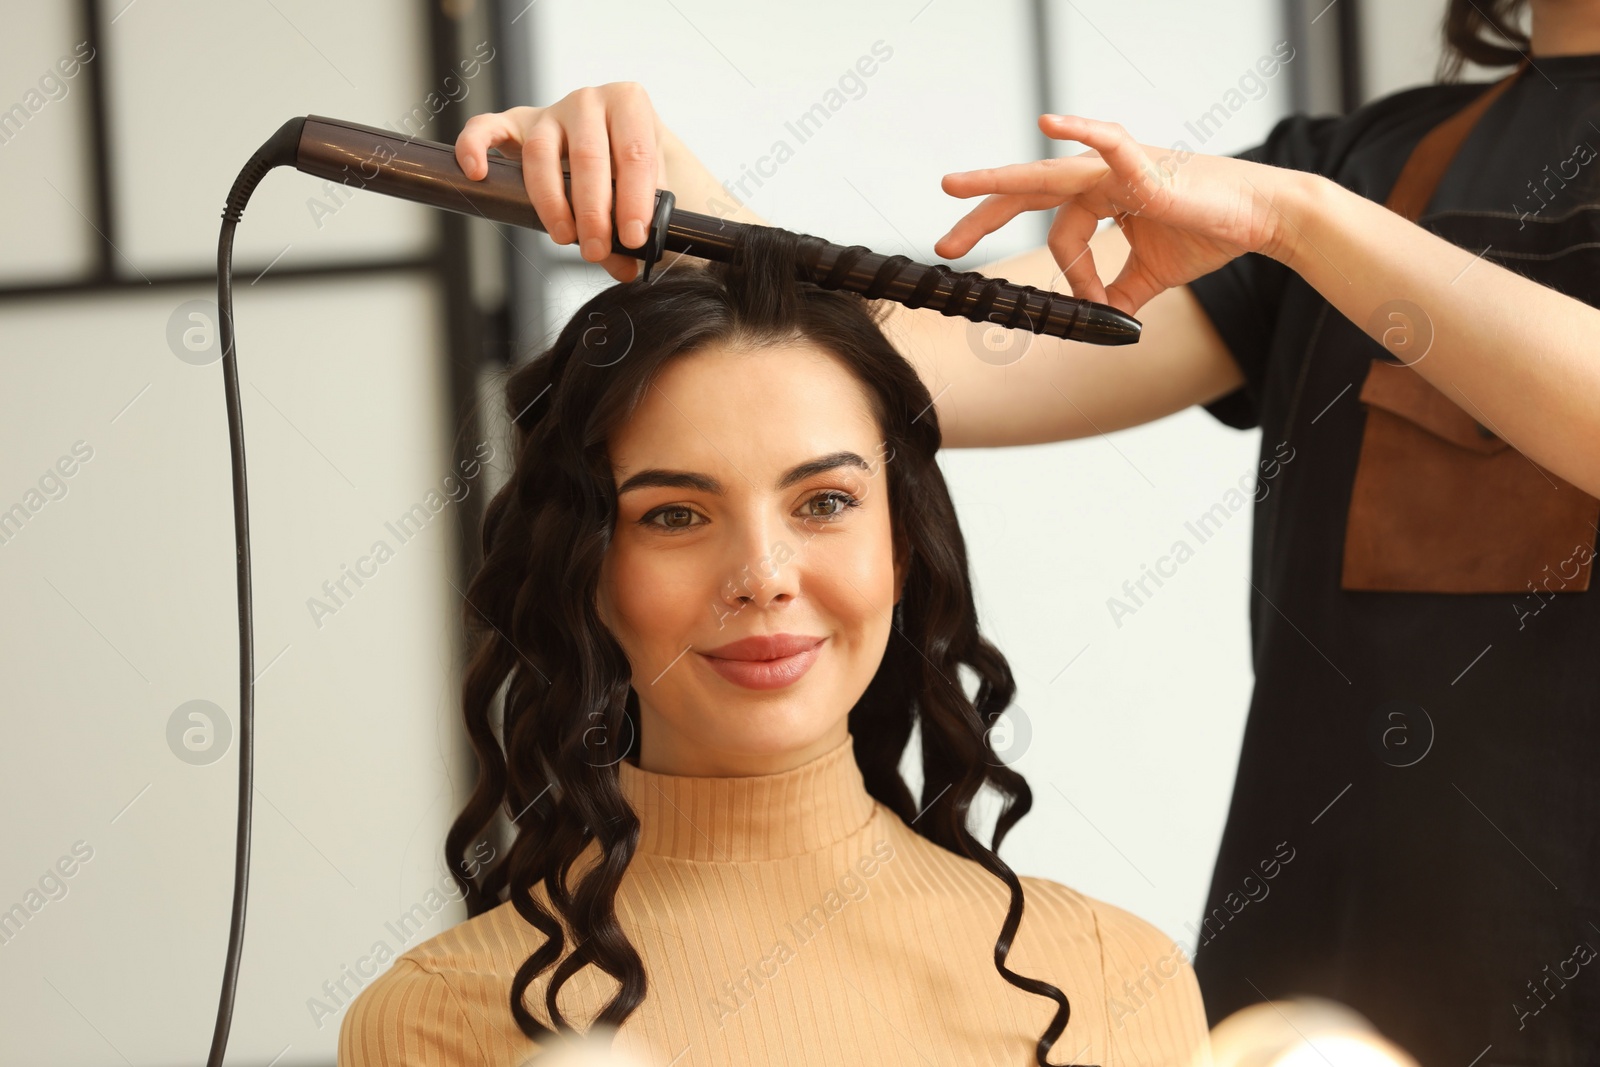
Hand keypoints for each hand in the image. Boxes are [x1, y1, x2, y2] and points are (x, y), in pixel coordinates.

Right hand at [455, 82, 668, 281]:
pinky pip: (487, 127)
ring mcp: (550, 112)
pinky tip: (477, 173)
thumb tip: (627, 263)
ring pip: (540, 151)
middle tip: (596, 249)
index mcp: (629, 105)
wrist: (619, 155)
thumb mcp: (658, 190)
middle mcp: (588, 102)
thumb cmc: (640, 170)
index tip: (633, 238)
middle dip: (593, 210)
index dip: (635, 200)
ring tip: (563, 236)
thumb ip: (646, 224)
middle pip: (587, 155)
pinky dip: (475, 146)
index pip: (635, 152)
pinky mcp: (515, 124)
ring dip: (551, 201)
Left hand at [934, 115, 1299, 314]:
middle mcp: (1102, 177)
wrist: (1262, 220)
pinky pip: (1108, 142)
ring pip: (1047, 174)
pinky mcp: (1146, 165)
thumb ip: (1119, 293)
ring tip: (955, 186)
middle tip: (944, 239)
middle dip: (983, 217)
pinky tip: (1049, 121)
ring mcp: (1120, 167)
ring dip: (998, 181)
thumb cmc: (1211, 232)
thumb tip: (1096, 322)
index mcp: (1102, 199)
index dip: (1068, 275)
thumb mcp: (1152, 276)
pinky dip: (1080, 130)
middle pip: (1028, 194)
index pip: (1057, 231)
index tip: (1085, 305)